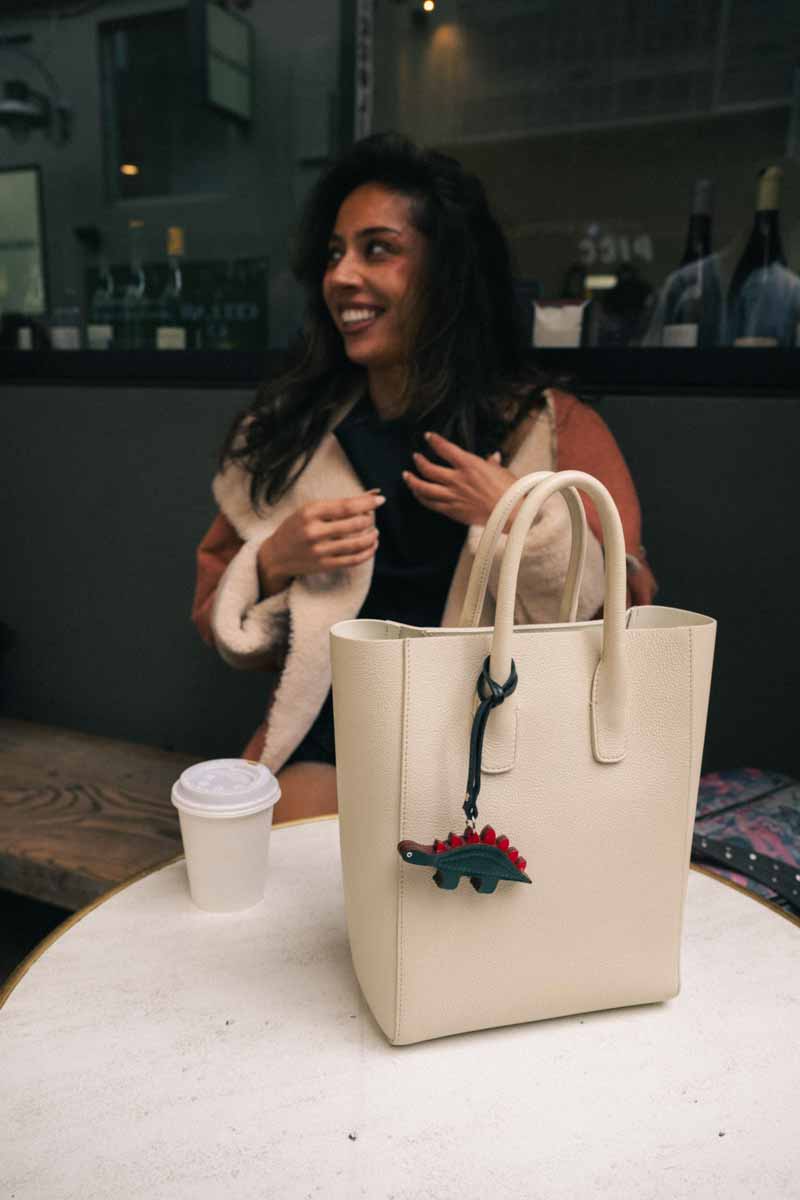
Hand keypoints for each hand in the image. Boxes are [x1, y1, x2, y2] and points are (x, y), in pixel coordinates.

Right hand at [257, 491, 383, 596]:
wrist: (275, 556)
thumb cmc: (296, 527)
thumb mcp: (310, 509)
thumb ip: (339, 503)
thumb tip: (372, 493)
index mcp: (310, 512)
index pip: (346, 506)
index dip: (367, 503)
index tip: (380, 500)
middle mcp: (314, 531)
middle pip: (354, 524)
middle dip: (369, 520)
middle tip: (372, 517)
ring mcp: (319, 550)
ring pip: (357, 543)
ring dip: (372, 537)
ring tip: (375, 532)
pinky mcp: (324, 565)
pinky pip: (353, 560)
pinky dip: (367, 552)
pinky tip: (372, 546)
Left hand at [402, 432, 517, 527]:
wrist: (511, 514)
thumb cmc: (510, 491)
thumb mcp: (501, 472)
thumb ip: (491, 464)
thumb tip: (493, 457)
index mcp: (469, 465)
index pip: (445, 449)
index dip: (434, 441)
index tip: (428, 437)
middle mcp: (457, 479)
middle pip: (429, 469)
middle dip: (419, 462)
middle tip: (415, 457)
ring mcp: (453, 496)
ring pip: (424, 488)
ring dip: (413, 481)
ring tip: (407, 476)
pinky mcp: (452, 511)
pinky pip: (431, 504)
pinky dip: (422, 498)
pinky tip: (417, 494)